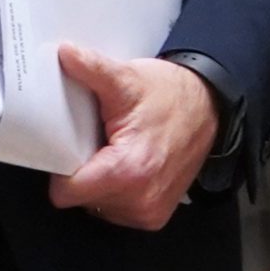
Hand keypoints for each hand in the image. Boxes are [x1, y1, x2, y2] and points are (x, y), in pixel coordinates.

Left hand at [48, 46, 220, 229]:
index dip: (61, 166)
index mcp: (128, 171)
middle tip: (98, 142)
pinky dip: (116, 190)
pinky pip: (116, 210)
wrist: (209, 106)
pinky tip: (128, 165)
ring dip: (99, 182)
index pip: (65, 192)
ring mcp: (148, 212)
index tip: (71, 145)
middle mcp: (140, 200)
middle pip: (80, 198)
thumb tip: (65, 55)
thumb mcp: (127, 78)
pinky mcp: (154, 216)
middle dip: (82, 171)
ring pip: (96, 206)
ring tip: (114, 151)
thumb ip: (92, 69)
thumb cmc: (171, 96)